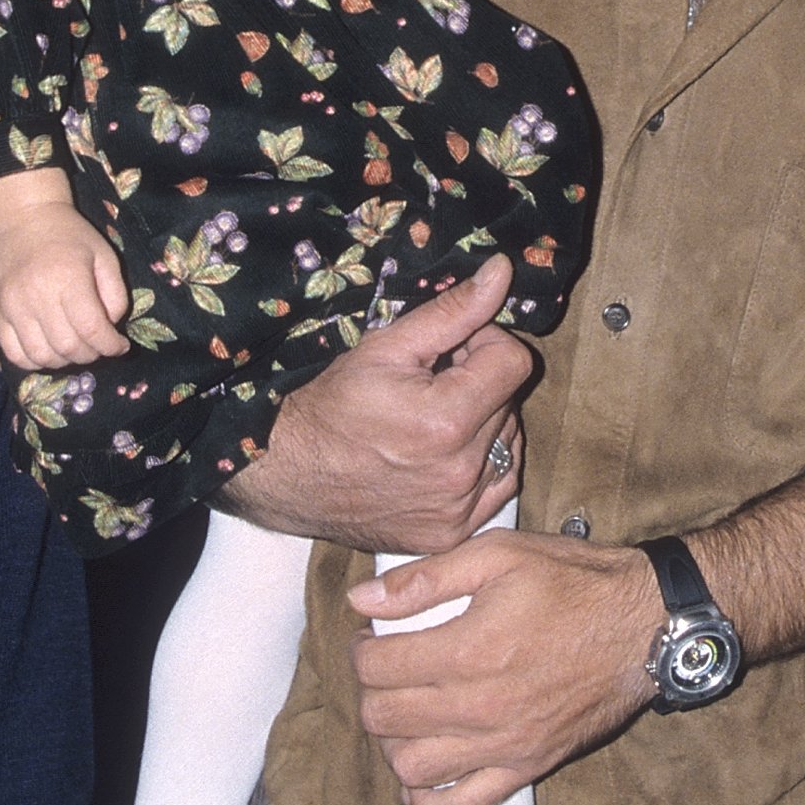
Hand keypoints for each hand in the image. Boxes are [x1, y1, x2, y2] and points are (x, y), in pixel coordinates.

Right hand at [0, 172, 128, 369]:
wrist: (24, 219)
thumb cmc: (70, 236)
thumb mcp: (104, 256)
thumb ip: (116, 294)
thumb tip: (111, 328)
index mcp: (69, 278)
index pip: (92, 329)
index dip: (111, 346)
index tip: (120, 346)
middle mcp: (38, 295)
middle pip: (68, 348)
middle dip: (91, 355)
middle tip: (97, 345)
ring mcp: (13, 306)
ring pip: (41, 356)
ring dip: (64, 361)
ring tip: (75, 348)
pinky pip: (14, 354)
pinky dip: (34, 361)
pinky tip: (49, 350)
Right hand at [216, 257, 528, 555]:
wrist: (289, 474)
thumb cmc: (331, 406)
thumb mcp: (386, 346)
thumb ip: (452, 311)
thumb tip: (501, 271)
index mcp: (447, 421)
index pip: (515, 363)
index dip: (487, 343)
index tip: (454, 348)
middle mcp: (460, 472)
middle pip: (509, 402)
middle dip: (480, 382)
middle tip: (433, 382)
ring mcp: (458, 509)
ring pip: (508, 443)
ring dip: (484, 422)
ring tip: (434, 418)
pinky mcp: (453, 532)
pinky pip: (499, 485)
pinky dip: (483, 464)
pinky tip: (445, 452)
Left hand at [348, 529, 659, 804]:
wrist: (644, 624)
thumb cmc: (575, 582)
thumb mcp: (500, 554)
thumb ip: (426, 577)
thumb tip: (362, 598)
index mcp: (468, 649)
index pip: (377, 669)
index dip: (362, 649)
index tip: (373, 636)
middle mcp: (480, 706)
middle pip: (385, 718)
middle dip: (372, 691)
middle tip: (386, 669)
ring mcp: (503, 744)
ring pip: (412, 766)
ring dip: (393, 741)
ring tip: (404, 713)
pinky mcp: (526, 766)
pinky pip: (462, 803)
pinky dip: (429, 798)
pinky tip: (421, 775)